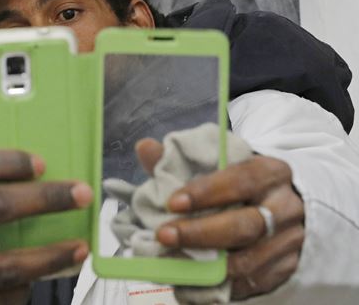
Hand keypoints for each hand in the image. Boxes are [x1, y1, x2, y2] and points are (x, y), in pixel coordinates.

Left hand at [137, 139, 304, 299]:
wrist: (287, 203)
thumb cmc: (240, 183)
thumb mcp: (219, 163)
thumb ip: (180, 159)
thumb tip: (145, 148)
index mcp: (270, 172)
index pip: (240, 180)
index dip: (205, 192)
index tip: (172, 203)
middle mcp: (286, 207)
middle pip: (245, 226)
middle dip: (200, 234)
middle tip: (163, 235)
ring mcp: (289, 240)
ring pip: (249, 259)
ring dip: (208, 266)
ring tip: (171, 264)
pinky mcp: (287, 267)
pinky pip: (254, 282)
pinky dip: (221, 285)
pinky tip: (193, 282)